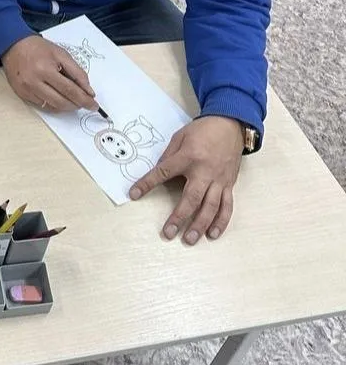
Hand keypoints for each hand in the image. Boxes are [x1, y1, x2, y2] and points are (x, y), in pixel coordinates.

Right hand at [1, 36, 97, 110]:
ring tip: (74, 101)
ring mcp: (26, 90)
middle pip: (61, 101)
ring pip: (52, 106)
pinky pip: (42, 105)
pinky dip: (54, 105)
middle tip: (86, 104)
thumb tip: (88, 91)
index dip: (84, 99)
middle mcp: (34, 82)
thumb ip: (77, 72)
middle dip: (77, 105)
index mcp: (45, 69)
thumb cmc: (38, 48)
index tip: (94, 105)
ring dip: (66, 107)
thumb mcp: (61, 54)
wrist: (13, 45)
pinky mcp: (21, 94)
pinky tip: (59, 99)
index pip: (70, 90)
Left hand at [129, 116, 243, 244]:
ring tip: (190, 239)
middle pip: (191, 198)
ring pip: (210, 207)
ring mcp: (219, 180)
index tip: (134, 194)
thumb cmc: (202, 130)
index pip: (163, 173)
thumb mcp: (180, 137)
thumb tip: (158, 172)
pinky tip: (212, 233)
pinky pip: (227, 206)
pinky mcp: (229, 185)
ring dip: (200, 225)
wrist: (230, 125)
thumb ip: (169, 156)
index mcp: (188, 157)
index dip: (147, 184)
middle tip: (169, 233)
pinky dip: (221, 221)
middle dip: (179, 217)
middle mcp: (204, 171)